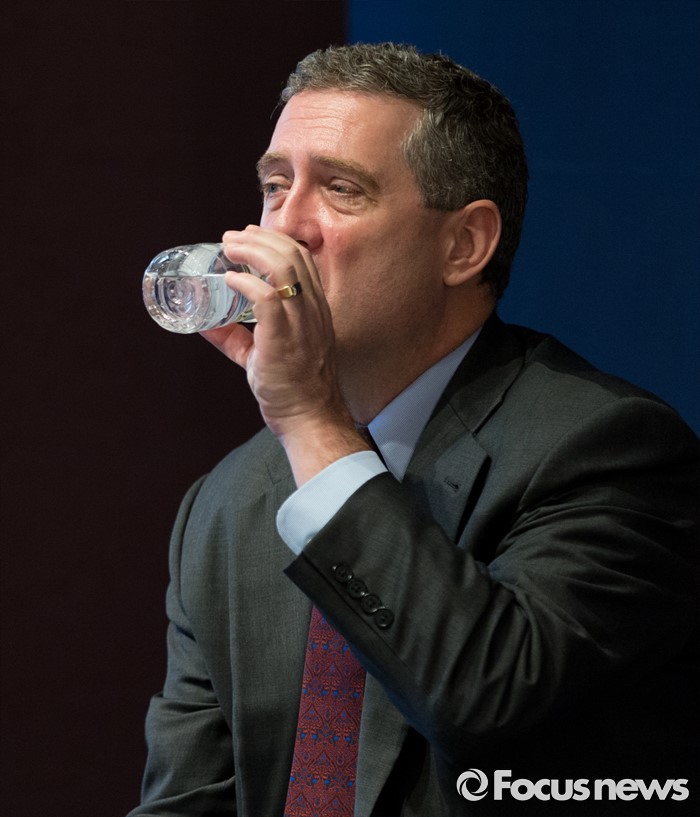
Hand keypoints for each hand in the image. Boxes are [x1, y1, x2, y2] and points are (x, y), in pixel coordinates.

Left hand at [201, 226, 368, 483]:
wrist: (309, 418)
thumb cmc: (292, 389)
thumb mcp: (265, 354)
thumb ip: (237, 337)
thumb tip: (204, 323)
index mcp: (315, 309)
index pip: (302, 259)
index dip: (274, 240)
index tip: (249, 235)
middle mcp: (312, 311)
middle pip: (293, 255)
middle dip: (259, 238)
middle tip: (231, 238)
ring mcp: (302, 324)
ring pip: (284, 268)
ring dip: (252, 251)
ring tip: (229, 248)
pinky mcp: (284, 339)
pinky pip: (268, 298)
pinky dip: (246, 283)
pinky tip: (231, 280)